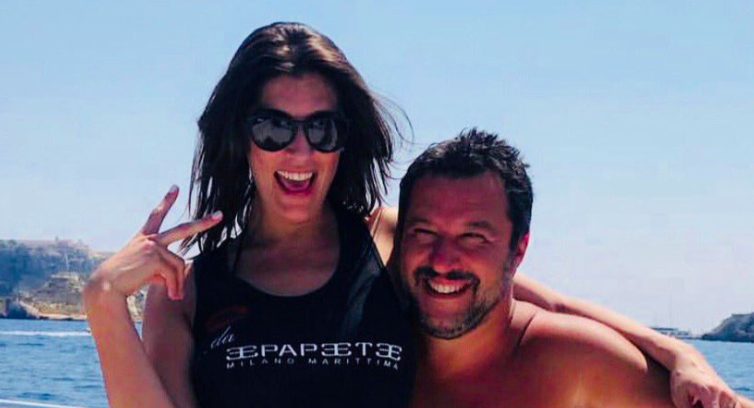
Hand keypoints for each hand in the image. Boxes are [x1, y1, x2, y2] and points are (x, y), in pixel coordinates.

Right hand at [85, 186, 222, 303]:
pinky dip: (175, 287)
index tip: (175, 188)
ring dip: (178, 284)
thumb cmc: (120, 281)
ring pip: (179, 265)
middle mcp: (149, 239)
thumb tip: (175, 277)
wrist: (105, 287)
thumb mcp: (142, 271)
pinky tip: (171, 296)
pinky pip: (174, 274)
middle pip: (182, 229)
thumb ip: (160, 269)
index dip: (166, 201)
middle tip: (220, 216)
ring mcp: (153, 247)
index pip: (155, 216)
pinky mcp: (155, 257)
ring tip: (175, 296)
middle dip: (203, 223)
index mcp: (143, 238)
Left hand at [671, 353, 740, 407]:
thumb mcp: (679, 399)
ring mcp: (729, 394)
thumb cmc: (680, 381)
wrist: (688, 362)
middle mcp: (722, 393)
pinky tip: (703, 403)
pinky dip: (717, 407)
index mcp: (708, 393)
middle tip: (694, 402)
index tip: (694, 407)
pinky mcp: (732, 396)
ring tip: (698, 402)